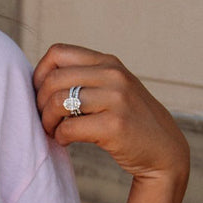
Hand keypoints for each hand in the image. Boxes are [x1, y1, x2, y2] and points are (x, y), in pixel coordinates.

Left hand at [33, 43, 188, 194]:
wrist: (164, 149)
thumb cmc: (129, 120)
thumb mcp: (113, 87)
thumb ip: (85, 77)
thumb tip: (38, 80)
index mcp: (108, 62)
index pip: (57, 53)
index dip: (40, 74)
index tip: (40, 95)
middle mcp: (113, 75)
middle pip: (53, 80)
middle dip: (40, 103)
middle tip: (45, 119)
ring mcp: (116, 99)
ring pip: (58, 102)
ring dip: (47, 122)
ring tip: (54, 131)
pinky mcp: (115, 125)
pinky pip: (69, 128)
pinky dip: (60, 137)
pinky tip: (66, 141)